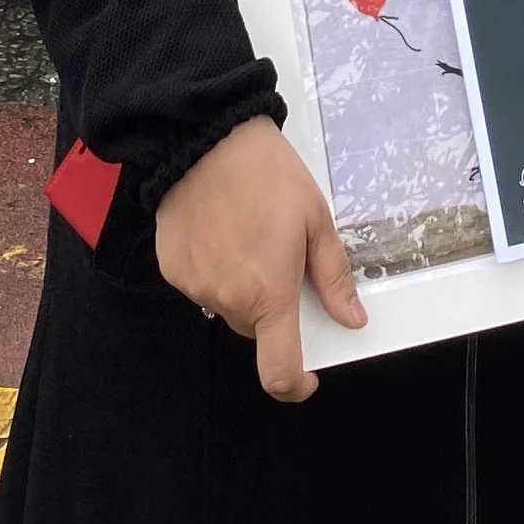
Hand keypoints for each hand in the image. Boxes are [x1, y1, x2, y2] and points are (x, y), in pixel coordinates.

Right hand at [153, 117, 364, 401]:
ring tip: (248, 233)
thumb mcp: (316, 219)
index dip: (294, 385)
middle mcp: (228, 300)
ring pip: (228, 306)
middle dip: (272, 308)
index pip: (278, 371)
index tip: (307, 377)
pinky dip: (214, 270)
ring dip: (242, 288)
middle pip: (255, 330)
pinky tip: (220, 230)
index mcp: (269, 294)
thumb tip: (352, 319)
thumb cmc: (267, 174)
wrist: (204, 137)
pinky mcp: (171, 269)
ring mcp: (195, 287)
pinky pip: (201, 285)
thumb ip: (333, 277)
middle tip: (282, 260)